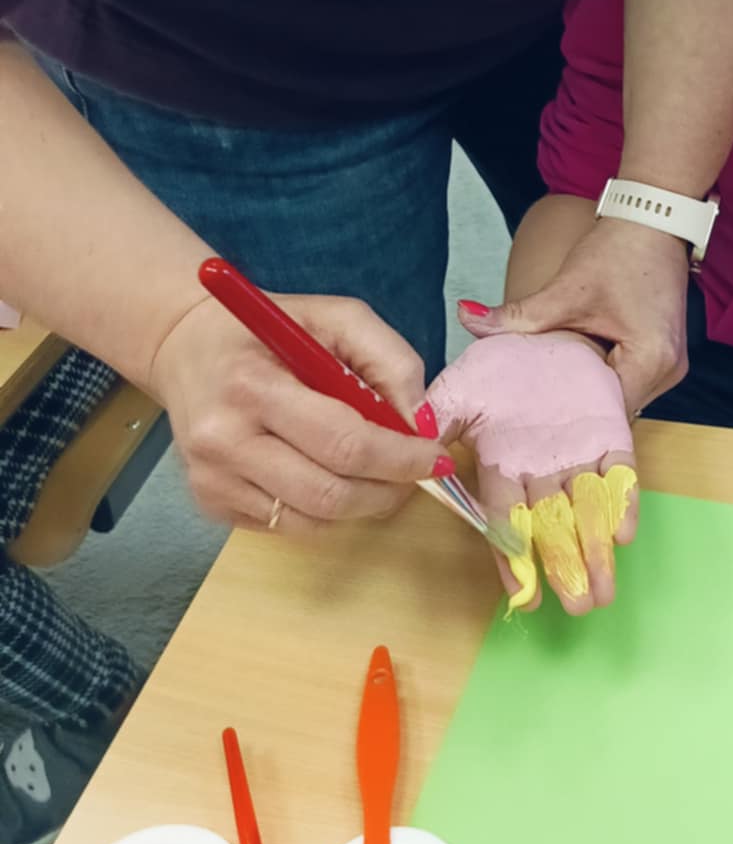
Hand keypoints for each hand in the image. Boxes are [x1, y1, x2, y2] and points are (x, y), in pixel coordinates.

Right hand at [149, 294, 444, 534]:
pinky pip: (288, 526)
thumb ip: (389, 360)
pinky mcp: (210, 504)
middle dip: (389, 490)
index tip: (437, 459)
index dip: (401, 459)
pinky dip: (324, 511)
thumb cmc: (269, 330)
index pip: (343, 443)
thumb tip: (421, 421)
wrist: (184, 347)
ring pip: (313, 522)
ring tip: (379, 474)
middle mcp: (224, 441)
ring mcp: (212, 480)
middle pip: (330, 494)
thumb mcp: (336, 317)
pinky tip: (328, 473)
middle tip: (416, 474)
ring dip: (362, 505)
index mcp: (252, 387)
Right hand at [426, 330, 637, 615]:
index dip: (514, 557)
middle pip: (552, 527)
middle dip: (565, 567)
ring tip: (605, 591)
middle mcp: (540, 471)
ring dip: (596, 549)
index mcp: (502, 466)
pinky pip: (619, 473)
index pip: (506, 521)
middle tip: (578, 607)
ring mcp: (577, 456)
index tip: (522, 594)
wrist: (544, 330)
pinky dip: (623, 501)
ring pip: (587, 511)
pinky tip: (625, 532)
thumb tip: (416, 442)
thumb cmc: (498, 365)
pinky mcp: (610, 436)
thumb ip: (441, 418)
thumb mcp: (461, 388)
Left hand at [460, 215, 687, 409]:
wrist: (654, 217)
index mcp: (652, 360)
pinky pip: (630, 382)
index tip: (530, 419)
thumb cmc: (619, 250)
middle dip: (575, 408)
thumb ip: (518, 315)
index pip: (606, 412)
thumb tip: (466, 318)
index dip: (568, 417)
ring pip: (621, 398)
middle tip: (530, 412)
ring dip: (590, 394)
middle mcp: (669, 371)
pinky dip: (603, 378)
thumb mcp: (566, 289)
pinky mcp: (664, 355)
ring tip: (548, 396)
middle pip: (614, 410)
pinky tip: (575, 373)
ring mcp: (671, 365)